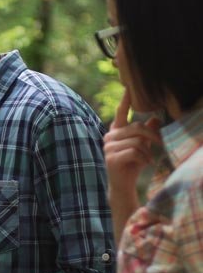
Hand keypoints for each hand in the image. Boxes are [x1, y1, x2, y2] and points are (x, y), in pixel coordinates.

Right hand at [103, 90, 161, 204]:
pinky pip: (134, 152)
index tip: (129, 87)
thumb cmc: (133, 164)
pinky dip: (144, 158)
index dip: (125, 100)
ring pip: (137, 141)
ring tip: (149, 159)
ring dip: (148, 151)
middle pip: (137, 127)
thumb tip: (156, 118)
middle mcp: (110, 136)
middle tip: (163, 143)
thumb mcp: (142, 146)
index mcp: (117, 131)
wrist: (122, 185)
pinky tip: (144, 164)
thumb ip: (146, 132)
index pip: (121, 112)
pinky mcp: (111, 158)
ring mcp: (108, 147)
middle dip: (153, 136)